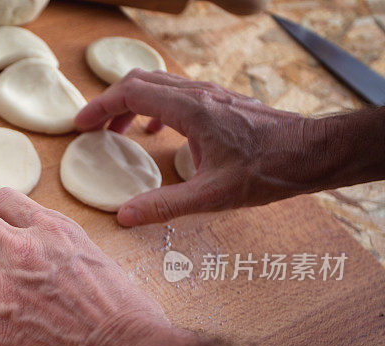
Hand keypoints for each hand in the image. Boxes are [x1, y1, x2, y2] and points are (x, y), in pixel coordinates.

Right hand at [75, 70, 378, 226]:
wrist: (313, 153)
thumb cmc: (268, 170)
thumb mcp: (213, 196)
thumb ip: (165, 206)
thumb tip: (125, 216)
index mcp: (190, 110)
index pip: (131, 93)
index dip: (100, 107)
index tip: (81, 126)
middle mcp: (198, 95)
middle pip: (140, 81)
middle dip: (110, 101)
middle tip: (93, 127)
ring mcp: (210, 95)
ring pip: (159, 84)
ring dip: (132, 103)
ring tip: (119, 131)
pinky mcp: (220, 103)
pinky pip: (176, 94)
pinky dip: (155, 106)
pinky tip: (156, 131)